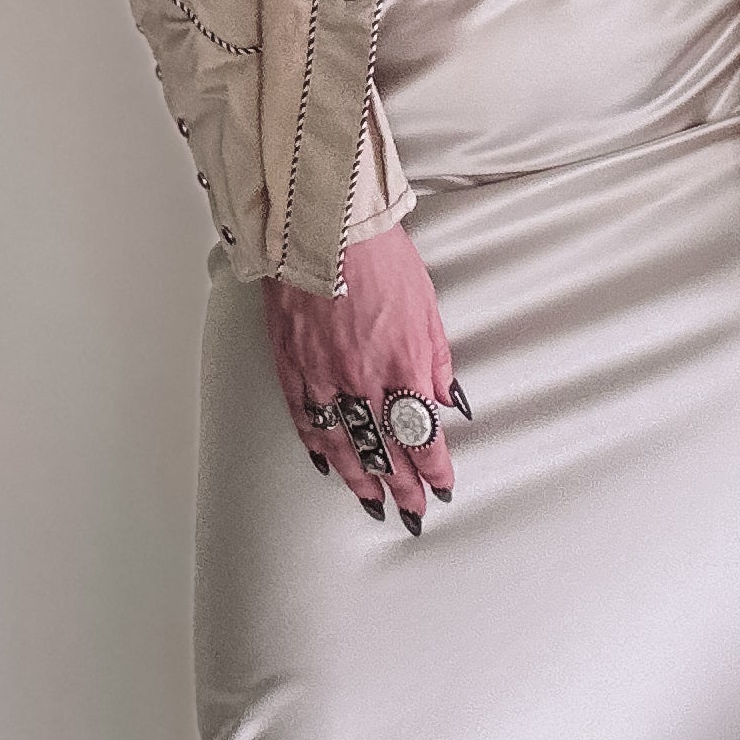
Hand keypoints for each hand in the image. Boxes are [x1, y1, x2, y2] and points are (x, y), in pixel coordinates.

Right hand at [260, 224, 461, 532]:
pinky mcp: (292, 365)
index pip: (423, 436)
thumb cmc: (380, 257)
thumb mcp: (428, 308)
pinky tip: (327, 464)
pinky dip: (317, 446)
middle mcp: (362, 381)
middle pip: (385, 450)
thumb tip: (447, 400)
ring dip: (361, 479)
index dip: (435, 468)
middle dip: (403, 487)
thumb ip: (437, 360)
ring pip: (343, 444)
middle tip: (412, 512)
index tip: (443, 486)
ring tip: (373, 503)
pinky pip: (305, 418)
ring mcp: (323, 376)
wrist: (325, 227)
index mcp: (402, 366)